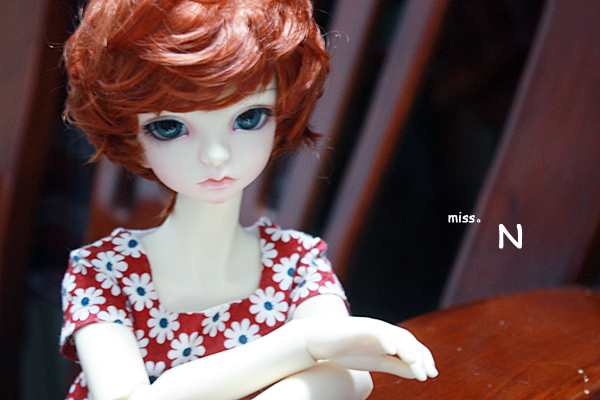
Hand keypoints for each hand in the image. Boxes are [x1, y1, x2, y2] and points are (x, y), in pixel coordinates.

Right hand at [299, 316, 437, 380]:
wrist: (319, 340)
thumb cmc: (346, 350)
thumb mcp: (375, 362)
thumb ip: (395, 366)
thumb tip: (417, 373)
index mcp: (388, 340)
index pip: (412, 347)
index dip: (424, 359)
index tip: (431, 375)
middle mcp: (384, 331)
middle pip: (408, 340)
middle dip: (420, 357)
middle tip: (428, 374)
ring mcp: (372, 328)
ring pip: (395, 335)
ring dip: (407, 349)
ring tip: (415, 362)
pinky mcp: (360, 327)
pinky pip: (376, 331)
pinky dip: (385, 339)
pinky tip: (392, 350)